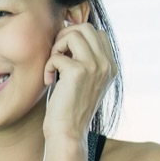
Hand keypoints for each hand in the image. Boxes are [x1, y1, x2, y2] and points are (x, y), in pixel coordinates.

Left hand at [42, 22, 114, 140]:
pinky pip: (57, 55)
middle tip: (56, 55)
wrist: (68, 133)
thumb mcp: (84, 81)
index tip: (64, 53)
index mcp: (111, 66)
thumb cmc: (70, 108)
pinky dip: (48, 66)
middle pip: (86, 28)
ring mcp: (95, 67)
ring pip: (74, 34)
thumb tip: (70, 34)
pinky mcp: (78, 72)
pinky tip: (49, 80)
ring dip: (57, 47)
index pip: (98, 33)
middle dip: (65, 36)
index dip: (76, 37)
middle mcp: (107, 64)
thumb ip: (85, 60)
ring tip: (53, 65)